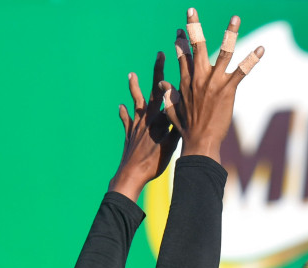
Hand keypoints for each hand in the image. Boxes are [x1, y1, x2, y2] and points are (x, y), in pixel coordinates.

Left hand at [110, 53, 179, 201]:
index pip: (169, 94)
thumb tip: (186, 112)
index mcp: (159, 119)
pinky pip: (126, 120)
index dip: (175, 79)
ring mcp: (136, 125)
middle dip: (157, 71)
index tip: (182, 63)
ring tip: (131, 74)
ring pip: (136, 101)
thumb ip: (177, 127)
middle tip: (159, 55)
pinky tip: (120, 106)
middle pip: (153, 90)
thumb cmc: (153, 162)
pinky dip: (123, 113)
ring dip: (134, 87)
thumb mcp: (171, 145)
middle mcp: (147, 117)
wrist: (132, 173)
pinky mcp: (129, 134)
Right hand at [160, 9, 263, 163]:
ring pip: (223, 52)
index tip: (180, 31)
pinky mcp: (228, 89)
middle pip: (197, 46)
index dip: (181, 42)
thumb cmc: (187, 130)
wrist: (199, 141)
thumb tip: (162, 84)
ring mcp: (214, 81)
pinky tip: (262, 49)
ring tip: (235, 18)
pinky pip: (242, 70)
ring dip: (230, 33)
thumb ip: (169, 95)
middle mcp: (198, 77)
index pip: (182, 56)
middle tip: (192, 10)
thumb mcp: (173, 110)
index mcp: (185, 81)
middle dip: (194, 27)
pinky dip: (252, 59)